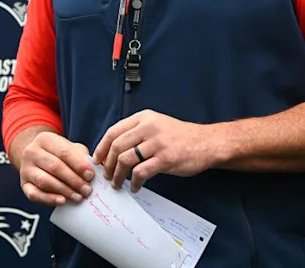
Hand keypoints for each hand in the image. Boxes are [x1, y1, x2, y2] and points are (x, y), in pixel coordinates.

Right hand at [18, 131, 94, 206]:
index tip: (91, 175)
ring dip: (64, 191)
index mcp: (45, 139)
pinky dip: (49, 199)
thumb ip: (80, 156)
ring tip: (78, 197)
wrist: (35, 156)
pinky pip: (34, 194)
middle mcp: (32, 152)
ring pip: (45, 181)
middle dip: (73, 180)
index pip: (64, 152)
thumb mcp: (69, 147)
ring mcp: (26, 169)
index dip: (79, 165)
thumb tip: (91, 171)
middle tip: (87, 190)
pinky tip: (62, 201)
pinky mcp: (23, 184)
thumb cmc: (58, 153)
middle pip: (54, 167)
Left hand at [93, 109, 215, 192]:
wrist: (206, 143)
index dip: (101, 147)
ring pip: (126, 160)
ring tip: (118, 184)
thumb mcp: (157, 125)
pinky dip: (134, 183)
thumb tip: (112, 151)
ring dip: (118, 175)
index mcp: (144, 118)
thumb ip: (137, 133)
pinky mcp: (165, 159)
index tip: (97, 160)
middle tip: (107, 175)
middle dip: (108, 164)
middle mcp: (149, 127)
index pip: (114, 131)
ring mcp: (157, 143)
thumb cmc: (180, 137)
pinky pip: (141, 173)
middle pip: (117, 146)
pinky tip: (135, 187)